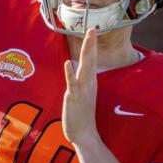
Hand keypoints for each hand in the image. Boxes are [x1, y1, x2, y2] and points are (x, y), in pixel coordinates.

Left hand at [63, 28, 100, 146]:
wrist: (85, 135)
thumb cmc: (83, 116)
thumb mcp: (84, 95)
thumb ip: (83, 83)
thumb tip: (80, 72)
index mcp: (90, 82)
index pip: (92, 60)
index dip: (92, 45)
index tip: (92, 30)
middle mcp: (88, 83)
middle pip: (90, 60)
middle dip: (91, 44)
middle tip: (93, 28)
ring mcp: (82, 90)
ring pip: (84, 67)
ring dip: (86, 52)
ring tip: (88, 38)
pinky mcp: (74, 98)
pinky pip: (72, 84)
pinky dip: (70, 73)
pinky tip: (69, 62)